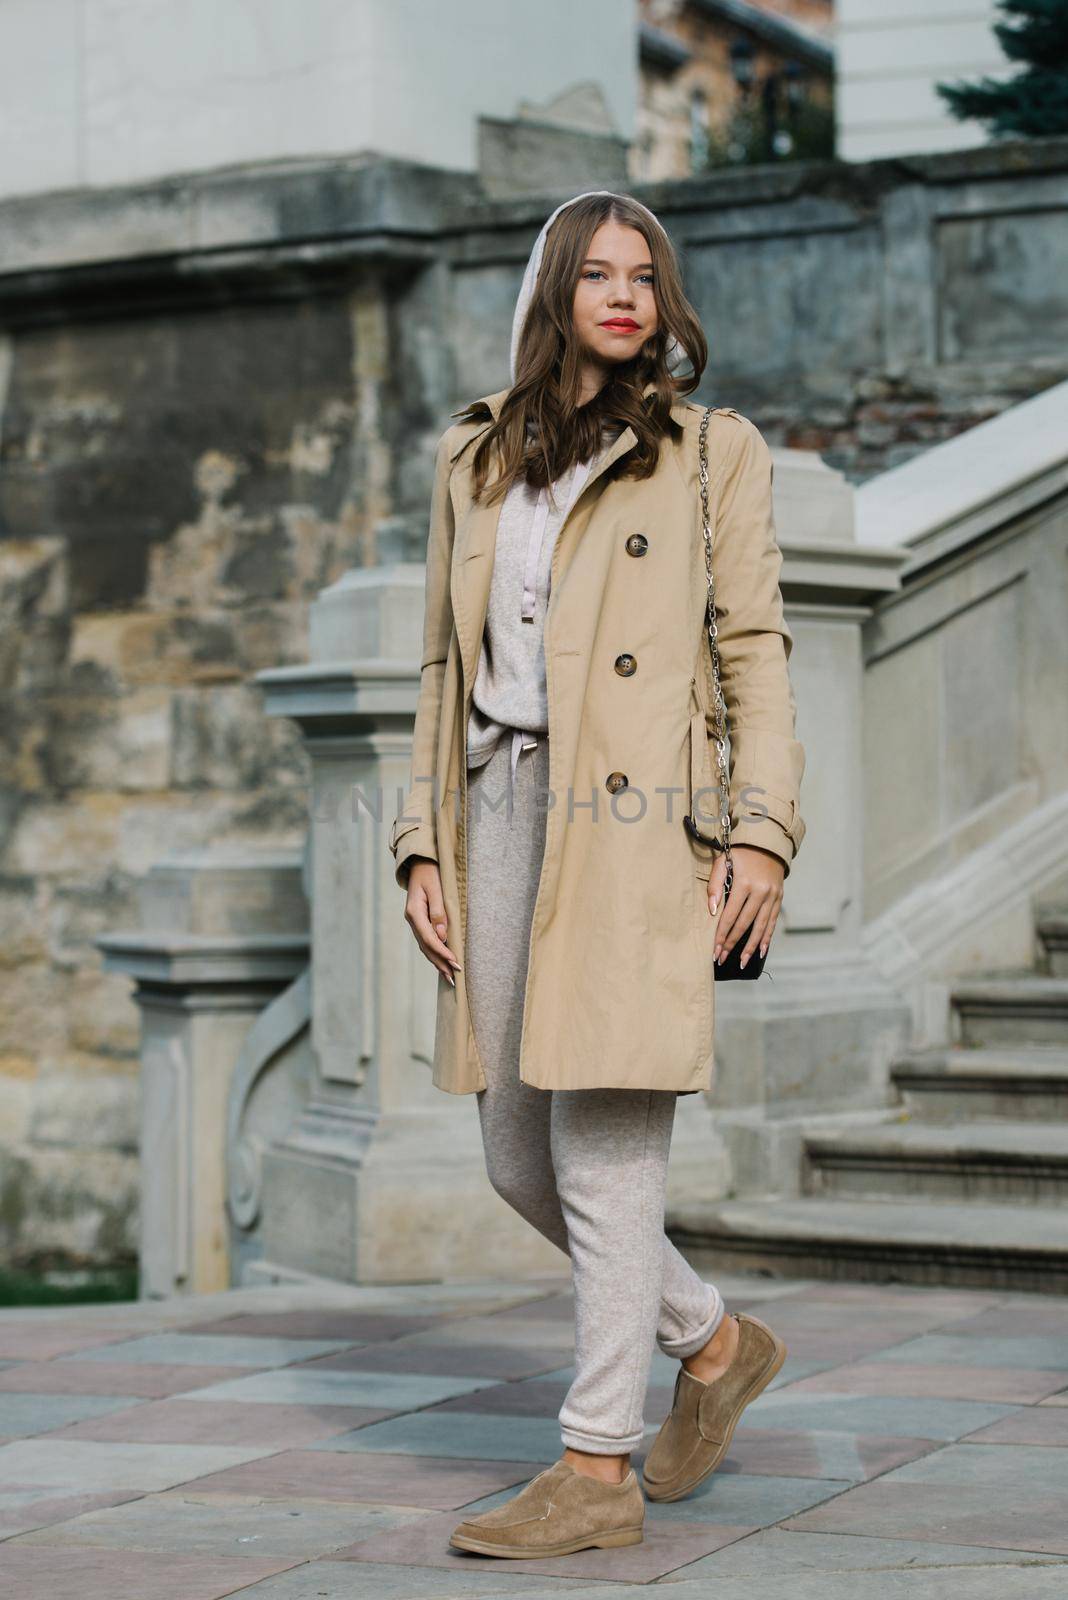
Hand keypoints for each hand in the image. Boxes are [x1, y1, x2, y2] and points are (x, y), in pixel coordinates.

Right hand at [404, 858, 462, 985]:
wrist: (420, 864)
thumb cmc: (431, 874)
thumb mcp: (437, 890)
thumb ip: (439, 912)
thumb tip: (442, 936)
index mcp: (414, 913)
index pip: (429, 939)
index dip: (442, 952)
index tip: (455, 962)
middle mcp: (412, 920)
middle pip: (426, 947)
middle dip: (440, 963)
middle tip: (454, 977)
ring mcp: (413, 921)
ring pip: (425, 946)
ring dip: (436, 961)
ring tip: (448, 976)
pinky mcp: (418, 921)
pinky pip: (425, 941)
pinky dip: (433, 953)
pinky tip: (440, 962)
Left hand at [706, 845, 784, 970]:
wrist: (766, 843)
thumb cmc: (739, 854)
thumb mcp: (722, 862)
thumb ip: (715, 885)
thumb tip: (712, 911)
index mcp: (744, 883)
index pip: (730, 915)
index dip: (722, 934)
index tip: (714, 949)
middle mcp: (761, 891)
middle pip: (744, 924)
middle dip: (732, 943)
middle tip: (721, 958)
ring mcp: (772, 896)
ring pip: (760, 927)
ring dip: (750, 947)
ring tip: (742, 962)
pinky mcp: (779, 898)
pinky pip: (772, 922)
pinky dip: (766, 938)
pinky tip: (760, 951)